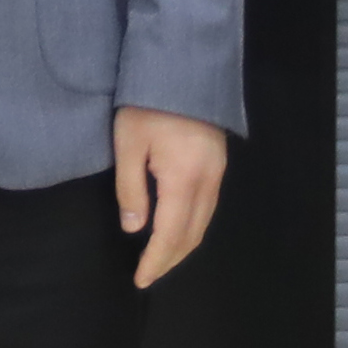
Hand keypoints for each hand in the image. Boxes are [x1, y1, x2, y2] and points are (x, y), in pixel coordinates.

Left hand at [112, 108, 228, 288]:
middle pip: (192, 235)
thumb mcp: (128, 145)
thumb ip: (131, 189)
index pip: (170, 234)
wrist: (183, 67)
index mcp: (183, 180)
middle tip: (148, 275)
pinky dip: (192, 227)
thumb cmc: (148, 104)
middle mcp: (207, 182)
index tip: (140, 279)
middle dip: (170, 259)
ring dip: (182, 246)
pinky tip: (176, 228)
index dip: (155, 261)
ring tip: (159, 258)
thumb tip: (134, 228)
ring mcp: (217, 173)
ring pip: (203, 223)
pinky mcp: (218, 163)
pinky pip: (208, 207)